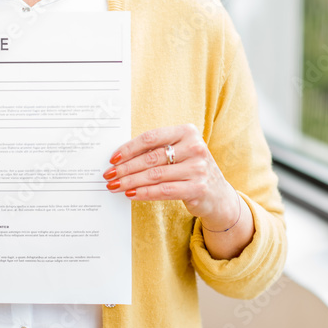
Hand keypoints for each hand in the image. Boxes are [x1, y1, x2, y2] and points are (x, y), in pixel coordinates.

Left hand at [102, 124, 239, 230]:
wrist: (219, 195)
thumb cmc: (191, 169)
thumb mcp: (179, 153)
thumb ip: (157, 150)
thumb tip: (122, 156)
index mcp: (188, 132)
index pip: (151, 137)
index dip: (129, 148)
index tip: (113, 158)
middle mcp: (195, 147)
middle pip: (151, 157)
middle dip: (125, 167)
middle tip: (109, 175)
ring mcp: (198, 168)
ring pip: (155, 175)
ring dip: (131, 181)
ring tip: (116, 186)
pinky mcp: (198, 188)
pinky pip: (164, 191)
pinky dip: (144, 193)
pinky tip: (131, 194)